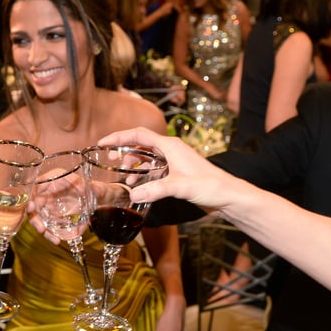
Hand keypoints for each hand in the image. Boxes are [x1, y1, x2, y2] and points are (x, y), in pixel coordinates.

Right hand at [97, 127, 237, 212]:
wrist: (227, 195)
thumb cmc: (210, 186)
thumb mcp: (180, 187)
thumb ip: (155, 189)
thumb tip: (132, 194)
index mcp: (170, 145)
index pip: (138, 135)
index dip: (118, 137)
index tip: (102, 142)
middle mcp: (170, 149)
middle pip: (140, 143)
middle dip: (123, 150)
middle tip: (110, 160)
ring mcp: (174, 159)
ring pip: (146, 156)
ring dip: (134, 164)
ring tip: (126, 179)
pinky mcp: (176, 171)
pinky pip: (154, 167)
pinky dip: (143, 173)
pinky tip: (140, 186)